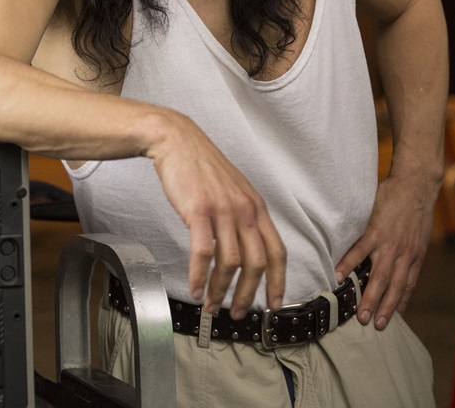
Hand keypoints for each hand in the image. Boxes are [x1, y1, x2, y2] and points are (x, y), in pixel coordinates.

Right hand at [150, 112, 286, 317]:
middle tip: (236, 312)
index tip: (272, 304)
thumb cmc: (201, 167)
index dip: (277, 282)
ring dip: (220, 290)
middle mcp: (245, 210)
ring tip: (211, 305)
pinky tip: (195, 287)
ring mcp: (223, 210)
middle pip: (256, 263)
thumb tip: (244, 248)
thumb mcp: (233, 190)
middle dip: (247, 295)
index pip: (276, 252)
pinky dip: (199, 276)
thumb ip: (242, 217)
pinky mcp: (199, 211)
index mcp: (256, 207)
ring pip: (229, 262)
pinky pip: (203, 252)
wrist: (177, 141)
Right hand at [334, 172, 435, 329]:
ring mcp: (389, 244)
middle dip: (385, 308)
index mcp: (414, 256)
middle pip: (393, 287)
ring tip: (361, 314)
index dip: (400, 302)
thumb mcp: (419, 234)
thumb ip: (410, 250)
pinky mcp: (376, 230)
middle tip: (375, 326)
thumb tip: (401, 262)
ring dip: (370, 297)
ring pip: (379, 276)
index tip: (392, 317)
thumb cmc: (415, 208)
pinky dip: (350, 264)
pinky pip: (360, 251)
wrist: (417, 185)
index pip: (407, 285)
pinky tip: (339, 275)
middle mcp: (403, 255)